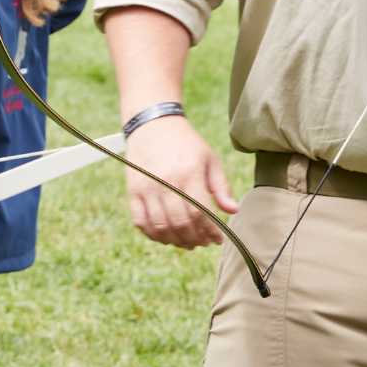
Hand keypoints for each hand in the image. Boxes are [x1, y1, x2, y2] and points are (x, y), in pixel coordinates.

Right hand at [122, 115, 238, 248]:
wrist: (153, 125)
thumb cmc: (186, 144)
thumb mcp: (209, 159)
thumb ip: (221, 187)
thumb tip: (233, 211)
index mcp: (189, 174)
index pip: (199, 213)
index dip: (209, 231)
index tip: (217, 238)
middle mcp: (166, 182)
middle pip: (180, 224)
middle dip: (195, 239)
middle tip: (203, 242)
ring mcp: (147, 189)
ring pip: (160, 227)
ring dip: (176, 241)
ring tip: (187, 242)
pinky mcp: (133, 192)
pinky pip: (141, 223)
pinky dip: (154, 235)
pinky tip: (166, 235)